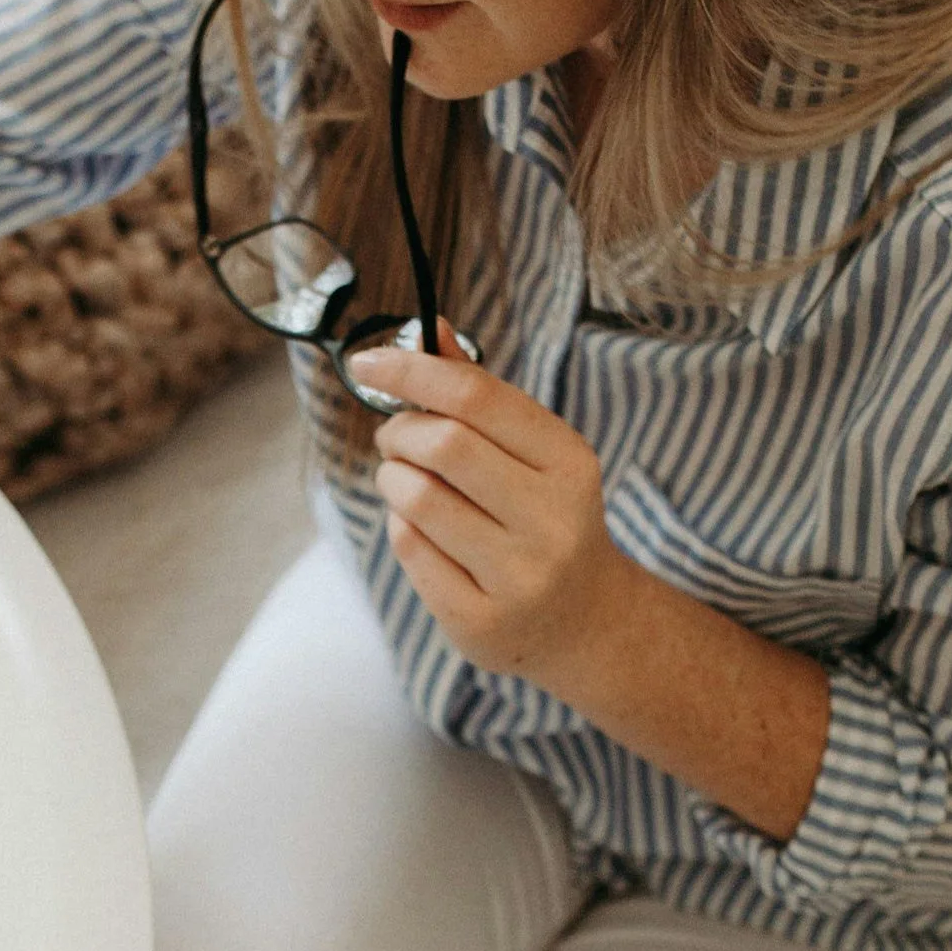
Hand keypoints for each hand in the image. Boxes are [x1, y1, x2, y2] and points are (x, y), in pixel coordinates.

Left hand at [351, 320, 830, 841]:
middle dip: (399, 430)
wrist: (584, 623)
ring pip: (415, 499)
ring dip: (392, 478)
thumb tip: (432, 328)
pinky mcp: (480, 620)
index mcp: (569, 462)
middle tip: (394, 436)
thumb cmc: (543, 518)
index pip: (477, 397)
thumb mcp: (531, 453)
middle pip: (443, 444)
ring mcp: (519, 576)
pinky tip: (423, 530)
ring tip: (406, 482)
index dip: (413, 370)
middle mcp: (552, 519)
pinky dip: (400, 526)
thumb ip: (481, 395)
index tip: (367, 361)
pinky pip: (409, 549)